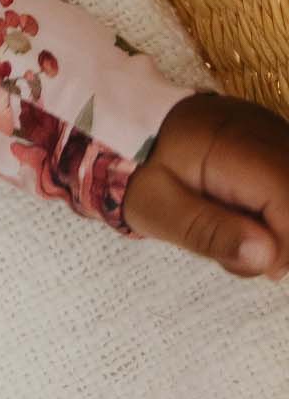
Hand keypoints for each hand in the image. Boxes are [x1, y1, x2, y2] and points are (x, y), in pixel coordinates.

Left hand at [121, 92, 288, 281]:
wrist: (126, 132)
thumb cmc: (137, 172)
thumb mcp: (158, 209)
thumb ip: (209, 232)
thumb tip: (268, 257)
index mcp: (233, 145)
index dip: (285, 243)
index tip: (261, 266)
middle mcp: (263, 132)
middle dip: (283, 240)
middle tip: (242, 252)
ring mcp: (272, 134)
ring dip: (278, 228)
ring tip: (234, 233)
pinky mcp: (273, 144)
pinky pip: (288, 185)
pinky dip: (275, 212)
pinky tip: (241, 218)